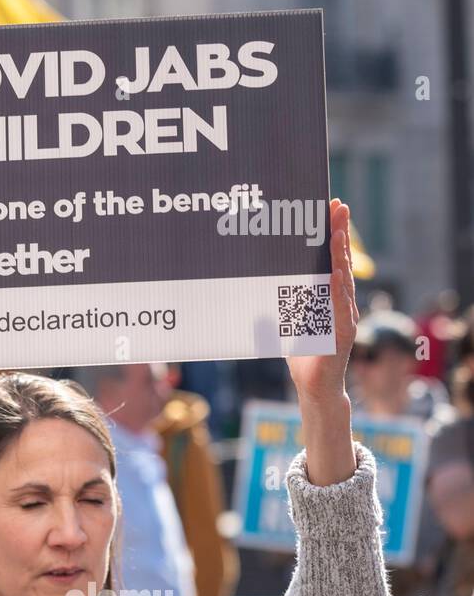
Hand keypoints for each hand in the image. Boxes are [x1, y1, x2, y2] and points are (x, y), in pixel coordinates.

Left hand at [286, 199, 356, 406]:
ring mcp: (344, 317)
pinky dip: (338, 289)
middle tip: (339, 206)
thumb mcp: (285, 324)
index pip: (331, 260)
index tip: (329, 209)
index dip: (332, 235)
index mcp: (329, 298)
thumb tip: (251, 288)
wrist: (315, 389)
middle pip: (341, 261)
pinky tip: (336, 273)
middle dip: (340, 233)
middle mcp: (341, 303)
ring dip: (340, 254)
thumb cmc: (303, 357)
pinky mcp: (342, 334)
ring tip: (337, 230)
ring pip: (343, 279)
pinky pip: (340, 307)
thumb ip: (275, 305)